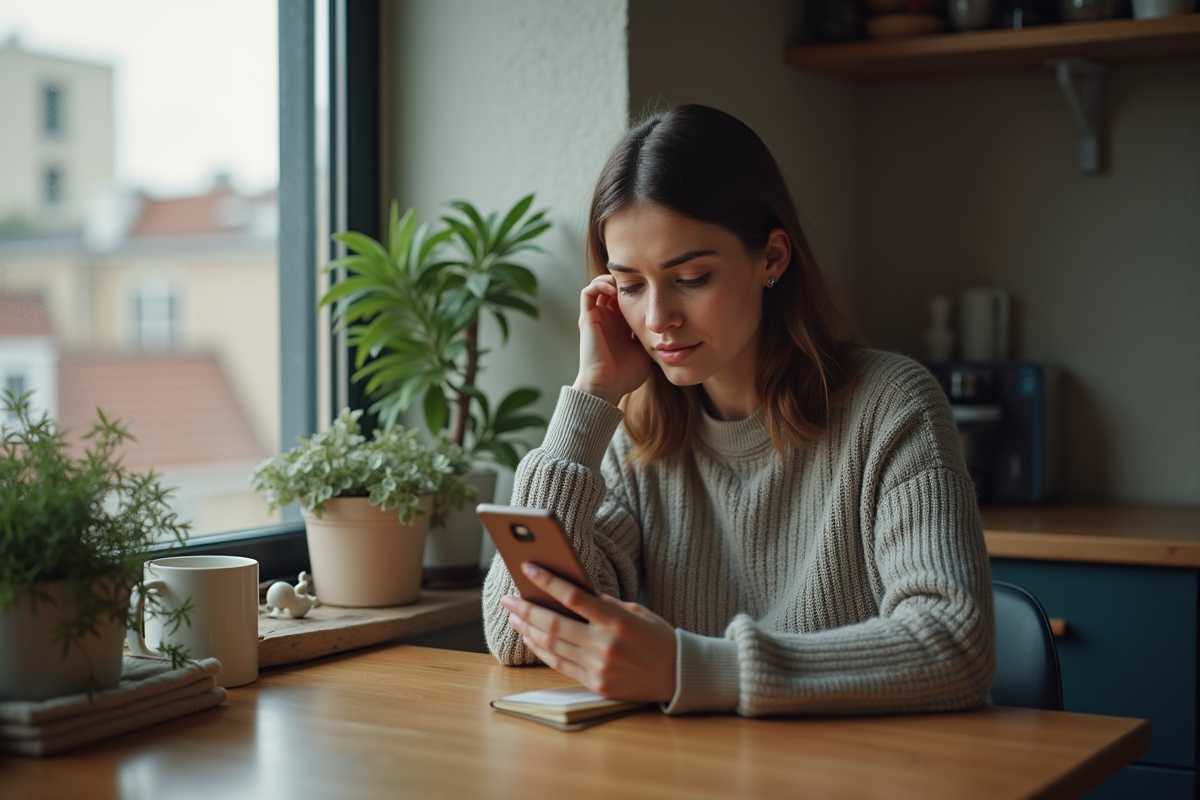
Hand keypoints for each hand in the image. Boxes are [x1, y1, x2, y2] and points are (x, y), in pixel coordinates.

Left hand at [500, 563, 676, 702]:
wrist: (679, 675)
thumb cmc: (657, 637)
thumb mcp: (635, 611)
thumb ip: (603, 603)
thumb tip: (570, 590)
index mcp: (618, 621)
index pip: (574, 597)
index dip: (548, 582)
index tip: (528, 568)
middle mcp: (605, 645)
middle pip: (554, 624)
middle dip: (526, 609)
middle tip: (508, 598)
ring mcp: (599, 667)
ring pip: (552, 646)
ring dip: (529, 629)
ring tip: (514, 616)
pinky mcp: (596, 684)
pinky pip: (560, 665)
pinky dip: (541, 650)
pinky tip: (531, 638)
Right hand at [573, 275, 653, 406]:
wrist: (608, 386)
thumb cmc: (627, 375)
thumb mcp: (648, 350)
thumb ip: (655, 335)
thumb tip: (672, 325)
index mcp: (621, 326)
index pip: (628, 299)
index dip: (639, 290)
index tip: (653, 288)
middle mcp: (608, 319)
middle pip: (615, 289)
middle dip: (627, 282)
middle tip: (641, 281)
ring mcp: (597, 318)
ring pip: (600, 286)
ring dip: (612, 280)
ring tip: (625, 285)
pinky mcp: (587, 318)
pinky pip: (588, 292)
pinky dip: (599, 285)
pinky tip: (614, 290)